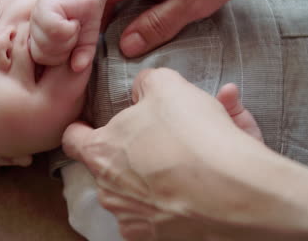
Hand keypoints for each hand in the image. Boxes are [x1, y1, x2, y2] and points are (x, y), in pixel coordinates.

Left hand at [29, 0, 103, 71]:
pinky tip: (71, 20)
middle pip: (44, 56)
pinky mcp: (43, 10)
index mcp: (37, 43)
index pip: (44, 61)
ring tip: (72, 26)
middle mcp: (32, 32)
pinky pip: (55, 30)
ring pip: (49, 44)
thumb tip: (78, 67)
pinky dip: (69, 27)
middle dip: (64, 49)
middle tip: (72, 33)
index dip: (61, 56)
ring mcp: (35, 21)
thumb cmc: (82, 17)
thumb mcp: (85, 43)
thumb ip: (82, 57)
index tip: (71, 42)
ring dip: (68, 37)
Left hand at [62, 68, 307, 239]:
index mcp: (101, 152)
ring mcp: (131, 218)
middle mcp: (109, 190)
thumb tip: (142, 90)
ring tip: (191, 160)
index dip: (83, 129)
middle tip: (164, 140)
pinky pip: (158, 213)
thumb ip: (147, 83)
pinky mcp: (156, 239)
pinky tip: (197, 186)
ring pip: (136, 190)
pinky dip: (173, 199)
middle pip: (111, 165)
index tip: (94, 127)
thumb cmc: (192, 135)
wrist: (235, 192)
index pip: (73, 138)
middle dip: (131, 151)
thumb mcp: (168, 87)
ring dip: (156, 175)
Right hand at [104, 0, 251, 56]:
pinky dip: (152, 1)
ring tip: (138, 34)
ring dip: (136, 9)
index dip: (102, 21)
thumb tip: (128, 46)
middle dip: (117, 16)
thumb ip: (157, 25)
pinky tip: (159, 15)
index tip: (100, 42)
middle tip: (120, 43)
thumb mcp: (191, 4)